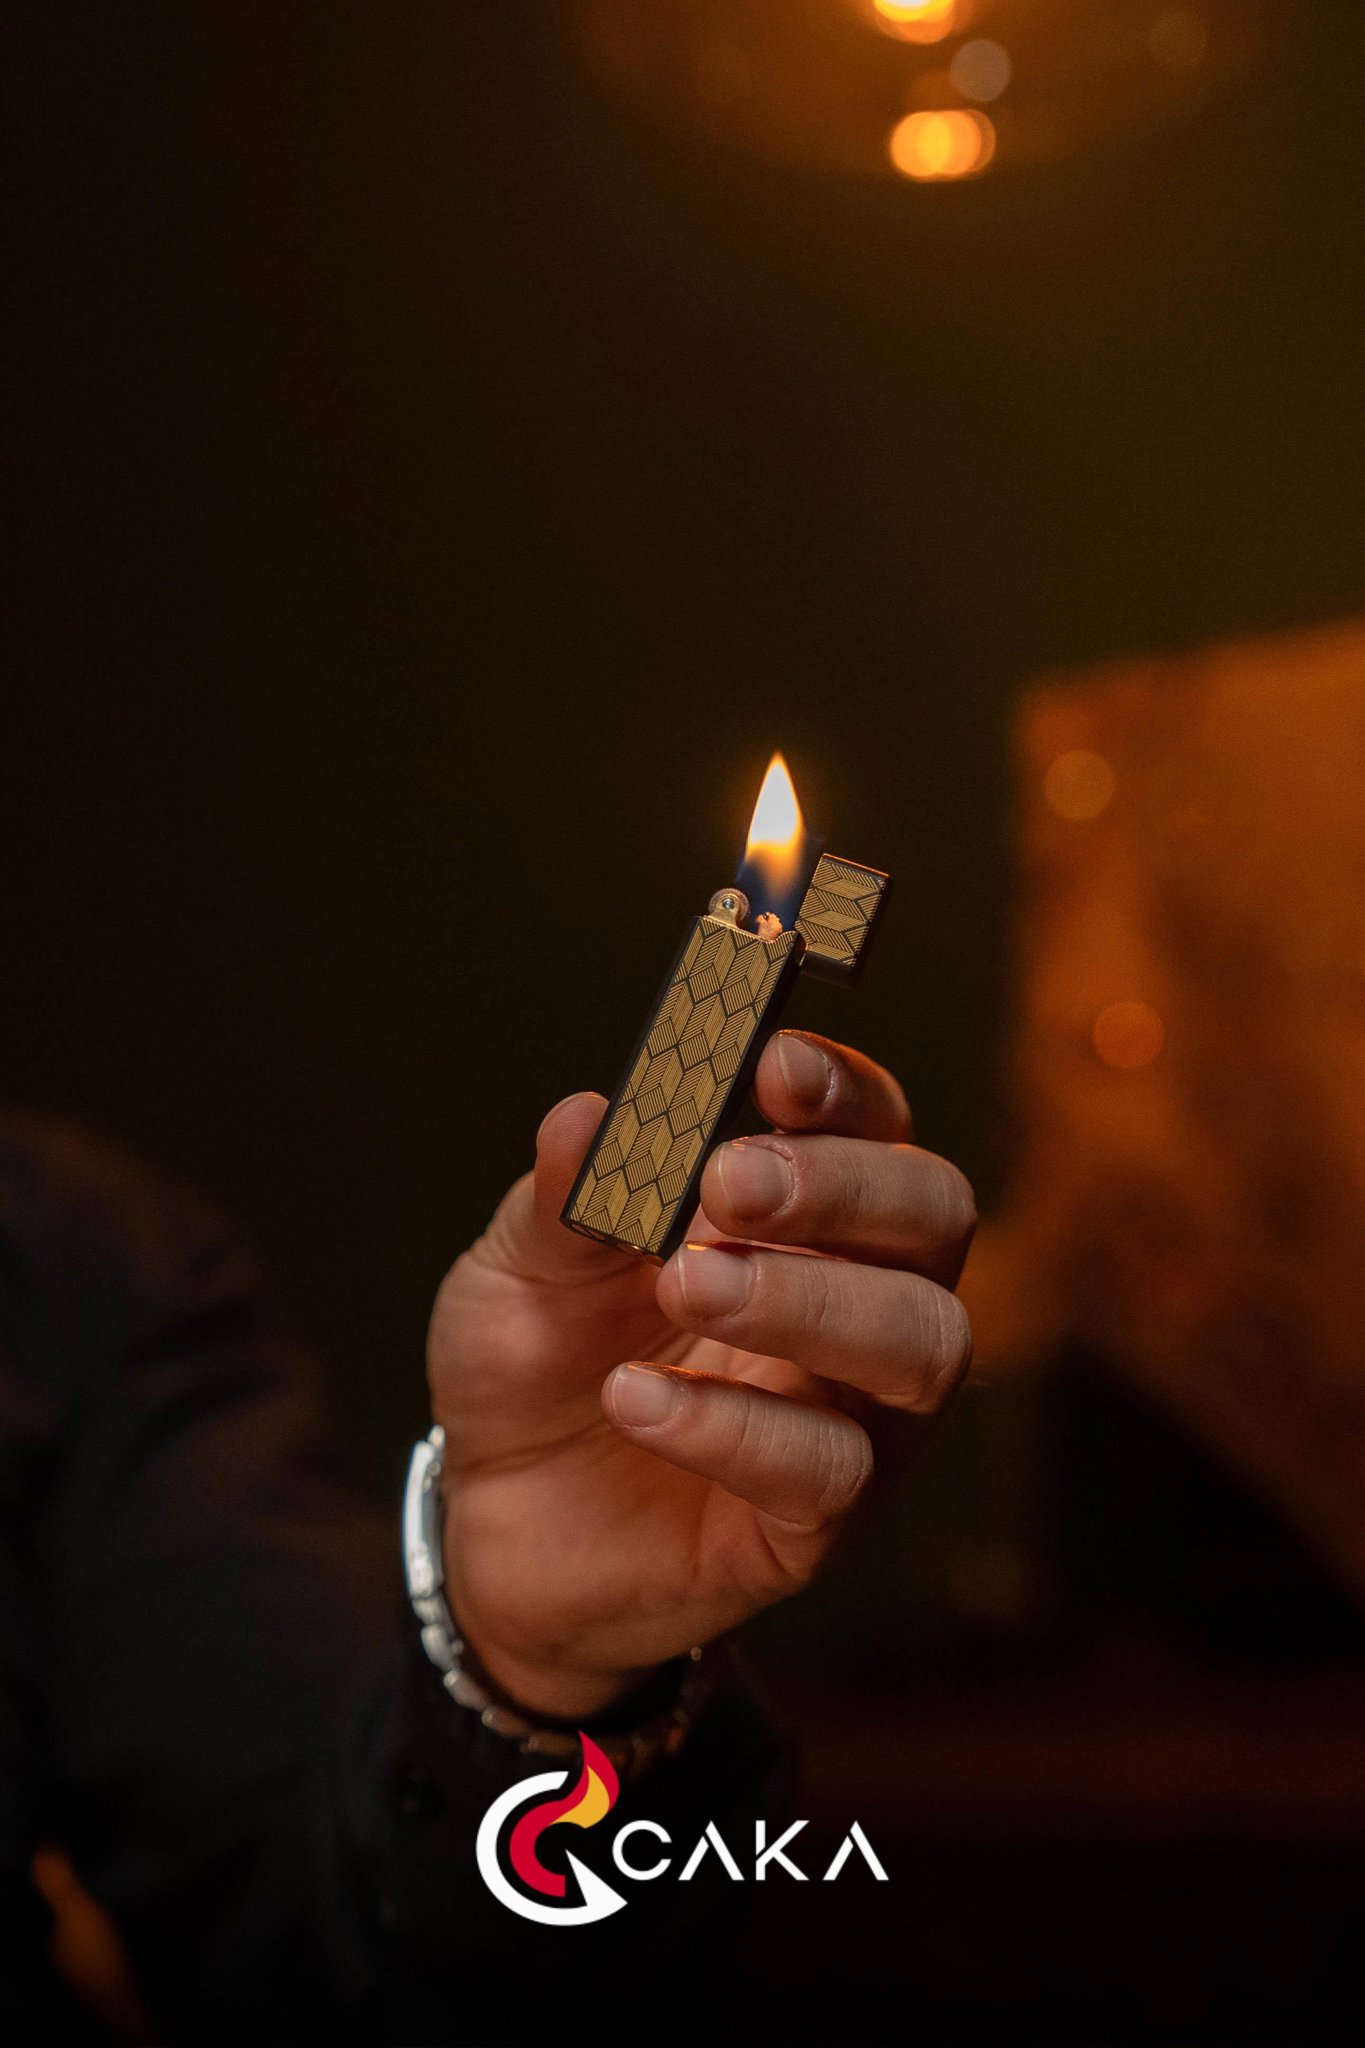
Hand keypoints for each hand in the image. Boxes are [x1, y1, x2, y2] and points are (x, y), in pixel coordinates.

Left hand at [427, 1031, 974, 1720]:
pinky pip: (831, 1471)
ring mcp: (850, 1414)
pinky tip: (635, 1398)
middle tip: (728, 1182)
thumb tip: (587, 1115)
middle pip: (935, 1215)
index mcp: (800, 1213)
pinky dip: (732, 1426)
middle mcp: (855, 1299)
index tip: (774, 1067)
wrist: (491, 1518)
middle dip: (844, 1184)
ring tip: (684, 1286)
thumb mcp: (522, 1266)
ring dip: (807, 1301)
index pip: (875, 1125)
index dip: (844, 1089)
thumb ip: (559, 1196)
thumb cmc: (536, 1365)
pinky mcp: (815, 1524)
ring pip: (922, 1344)